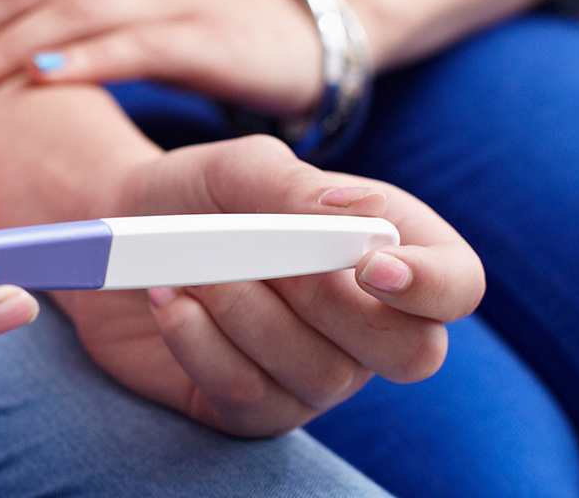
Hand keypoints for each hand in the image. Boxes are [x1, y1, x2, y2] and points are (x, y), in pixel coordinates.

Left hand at [54, 135, 482, 435]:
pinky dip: (201, 344)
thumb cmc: (195, 195)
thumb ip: (296, 189)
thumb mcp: (242, 169)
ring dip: (247, 315)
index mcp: (391, 250)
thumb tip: (356, 220)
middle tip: (259, 257)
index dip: (433, 287)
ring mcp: (316, 376)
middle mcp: (368, 324)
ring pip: (321, 374)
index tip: (371, 266)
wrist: (119, 232)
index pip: (459, 287)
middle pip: (412, 353)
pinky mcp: (253, 409)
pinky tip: (170, 301)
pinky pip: (252, 399)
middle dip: (330, 304)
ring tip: (193, 270)